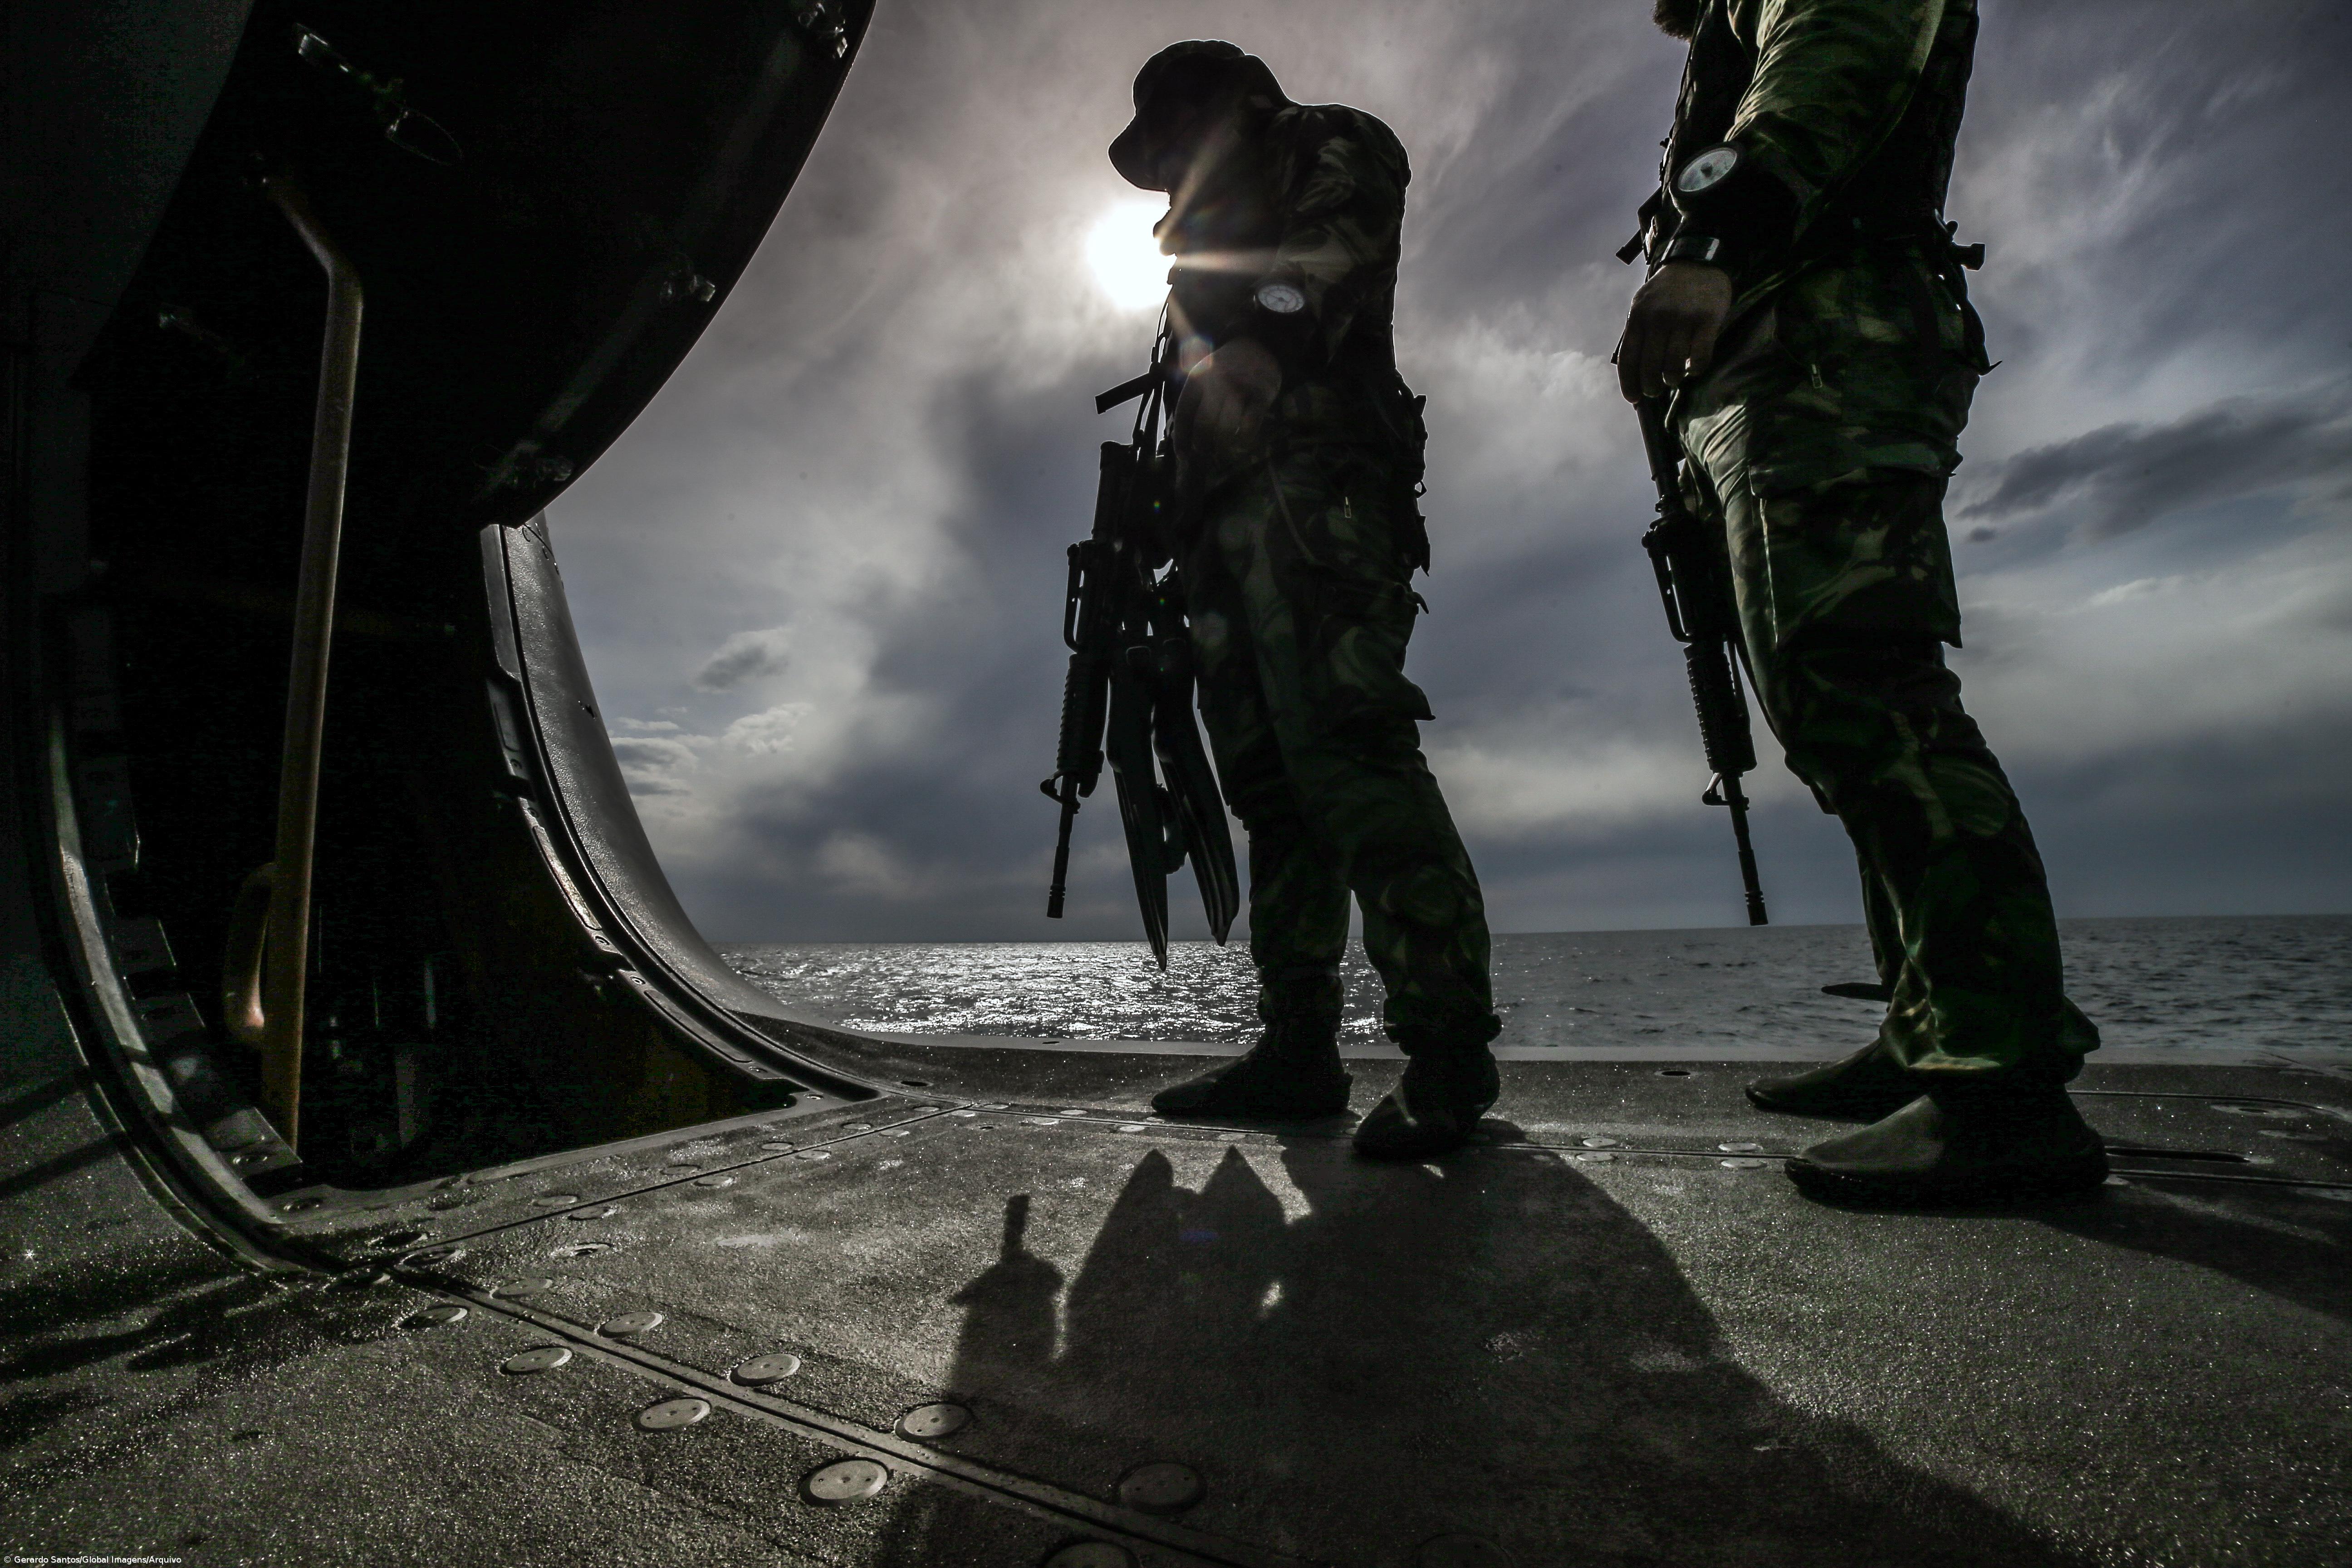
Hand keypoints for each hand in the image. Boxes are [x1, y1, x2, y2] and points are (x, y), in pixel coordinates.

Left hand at [1174, 337, 1281, 455]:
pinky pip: (1250, 426)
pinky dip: (1244, 441)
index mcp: (1199, 378)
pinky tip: (1240, 445)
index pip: (1185, 412)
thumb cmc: (1227, 366)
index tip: (1182, 455)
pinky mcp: (1261, 396)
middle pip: (1204, 423)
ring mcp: (1240, 388)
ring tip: (1221, 450)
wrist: (1260, 344)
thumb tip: (1179, 432)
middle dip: (1201, 444)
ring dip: (1221, 445)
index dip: (1181, 437)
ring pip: (1226, 427)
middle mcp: (1217, 382)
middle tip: (1204, 452)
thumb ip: (1191, 397)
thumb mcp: (1203, 371)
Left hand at [1616, 262, 1734, 402]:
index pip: (1628, 358)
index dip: (1629, 384)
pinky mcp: (1707, 320)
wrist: (1698, 261)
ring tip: (1674, 378)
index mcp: (1638, 316)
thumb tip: (1632, 371)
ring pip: (1674, 367)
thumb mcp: (1643, 304)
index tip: (1633, 398)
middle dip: (1651, 387)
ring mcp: (1683, 319)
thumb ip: (1638, 332)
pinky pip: (1700, 358)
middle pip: (1650, 367)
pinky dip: (1696, 370)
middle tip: (1656, 390)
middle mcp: (1658, 318)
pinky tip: (1694, 368)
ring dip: (1673, 379)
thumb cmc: (1668, 290)